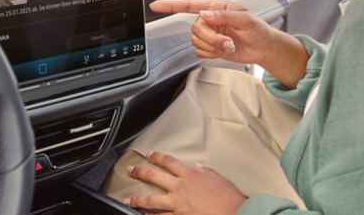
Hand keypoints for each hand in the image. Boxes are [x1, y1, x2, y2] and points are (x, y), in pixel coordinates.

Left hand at [125, 151, 246, 214]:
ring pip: (151, 201)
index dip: (157, 157)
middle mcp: (181, 188)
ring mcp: (178, 205)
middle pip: (154, 177)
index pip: (169, 162)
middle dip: (140, 172)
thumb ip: (207, 172)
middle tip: (131, 170)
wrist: (235, 213)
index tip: (149, 154)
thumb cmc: (229, 198)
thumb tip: (199, 166)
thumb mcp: (219, 179)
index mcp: (191, 176)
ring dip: (138, 200)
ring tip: (128, 200)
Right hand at [150, 0, 309, 88]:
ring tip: (229, 46)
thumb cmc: (258, 30)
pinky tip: (224, 51)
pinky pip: (200, 52)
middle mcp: (210, 20)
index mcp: (216, 8)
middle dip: (211, 38)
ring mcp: (209, 35)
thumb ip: (224, 16)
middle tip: (228, 42)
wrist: (263, 49)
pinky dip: (213, 54)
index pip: (189, 5)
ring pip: (197, 42)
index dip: (171, 5)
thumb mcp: (245, 19)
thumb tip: (205, 14)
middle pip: (195, 29)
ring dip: (214, 47)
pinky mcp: (210, 48)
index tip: (156, 5)